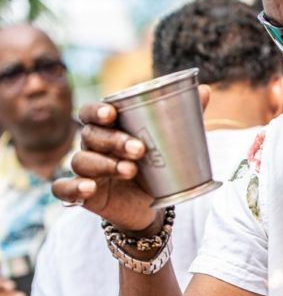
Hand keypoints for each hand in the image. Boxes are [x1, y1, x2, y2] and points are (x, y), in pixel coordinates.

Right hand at [52, 86, 211, 233]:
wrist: (150, 206)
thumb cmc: (155, 167)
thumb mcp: (169, 145)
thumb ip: (183, 118)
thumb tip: (207, 90)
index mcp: (108, 128)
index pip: (91, 112)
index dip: (96, 110)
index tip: (112, 113)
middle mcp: (92, 146)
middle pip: (90, 136)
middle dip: (114, 141)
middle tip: (140, 150)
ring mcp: (85, 170)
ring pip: (81, 161)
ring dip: (104, 164)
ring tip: (130, 170)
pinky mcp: (82, 195)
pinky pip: (63, 189)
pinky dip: (72, 188)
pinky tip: (88, 189)